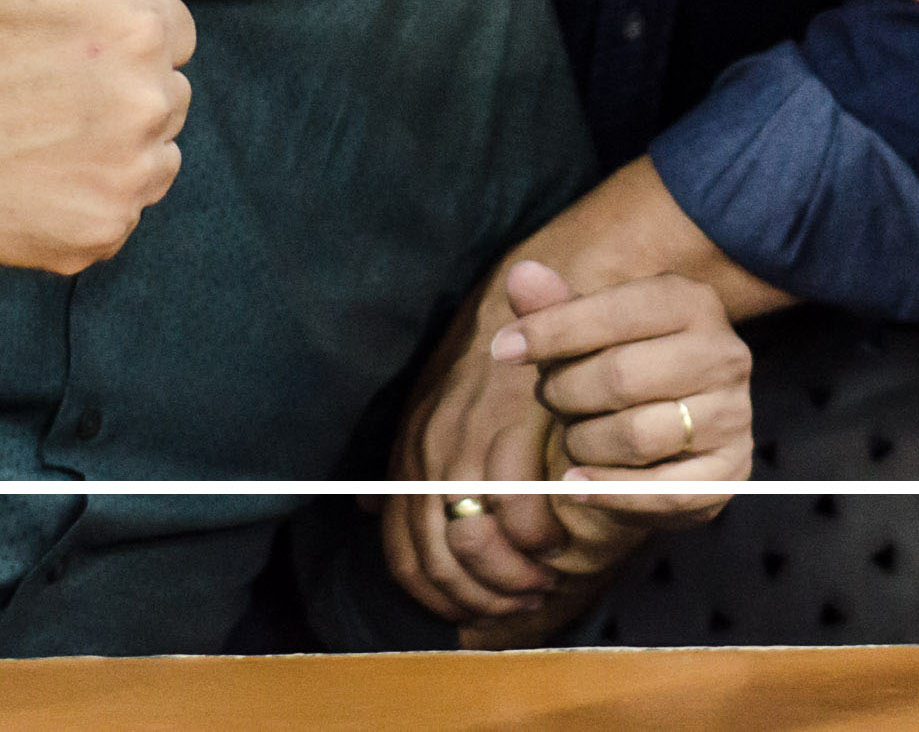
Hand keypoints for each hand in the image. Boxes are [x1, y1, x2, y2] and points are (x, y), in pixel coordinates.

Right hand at [0, 0, 192, 270]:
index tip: (53, 46)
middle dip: (113, 90)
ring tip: (33, 133)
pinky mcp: (101, 234)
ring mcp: (127, 177)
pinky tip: (28, 180)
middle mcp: (150, 104)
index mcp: (140, 29)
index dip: (111, 34)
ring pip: (152, 156)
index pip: (168, 30)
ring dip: (109, 149)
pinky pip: (118, 214)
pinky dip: (83, 203)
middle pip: (165, 93)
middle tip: (34, 91)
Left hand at [384, 266, 566, 631]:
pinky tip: (558, 543)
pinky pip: (520, 508)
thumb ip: (403, 465)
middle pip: (439, 557)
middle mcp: (426, 455)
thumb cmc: (484, 367)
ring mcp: (465, 442)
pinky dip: (539, 538)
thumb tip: (360, 508)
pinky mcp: (509, 428)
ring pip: (476, 541)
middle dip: (480, 597)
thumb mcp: (428, 413)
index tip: (472, 614)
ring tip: (540, 581)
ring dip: (511, 576)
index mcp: (405, 459)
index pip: (402, 553)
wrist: (521, 304)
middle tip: (518, 605)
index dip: (437, 597)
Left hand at [503, 259, 750, 532]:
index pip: (615, 312)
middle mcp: (725, 353)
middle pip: (620, 377)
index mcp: (693, 302)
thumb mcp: (589, 333)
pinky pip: (659, 491)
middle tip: (550, 399)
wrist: (675, 434)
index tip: (503, 349)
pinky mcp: (729, 471)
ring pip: (636, 436)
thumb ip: (555, 306)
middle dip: (566, 393)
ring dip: (584, 444)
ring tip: (576, 437)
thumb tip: (521, 274)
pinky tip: (576, 483)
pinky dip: (606, 491)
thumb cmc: (623, 369)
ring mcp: (733, 415)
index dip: (551, 331)